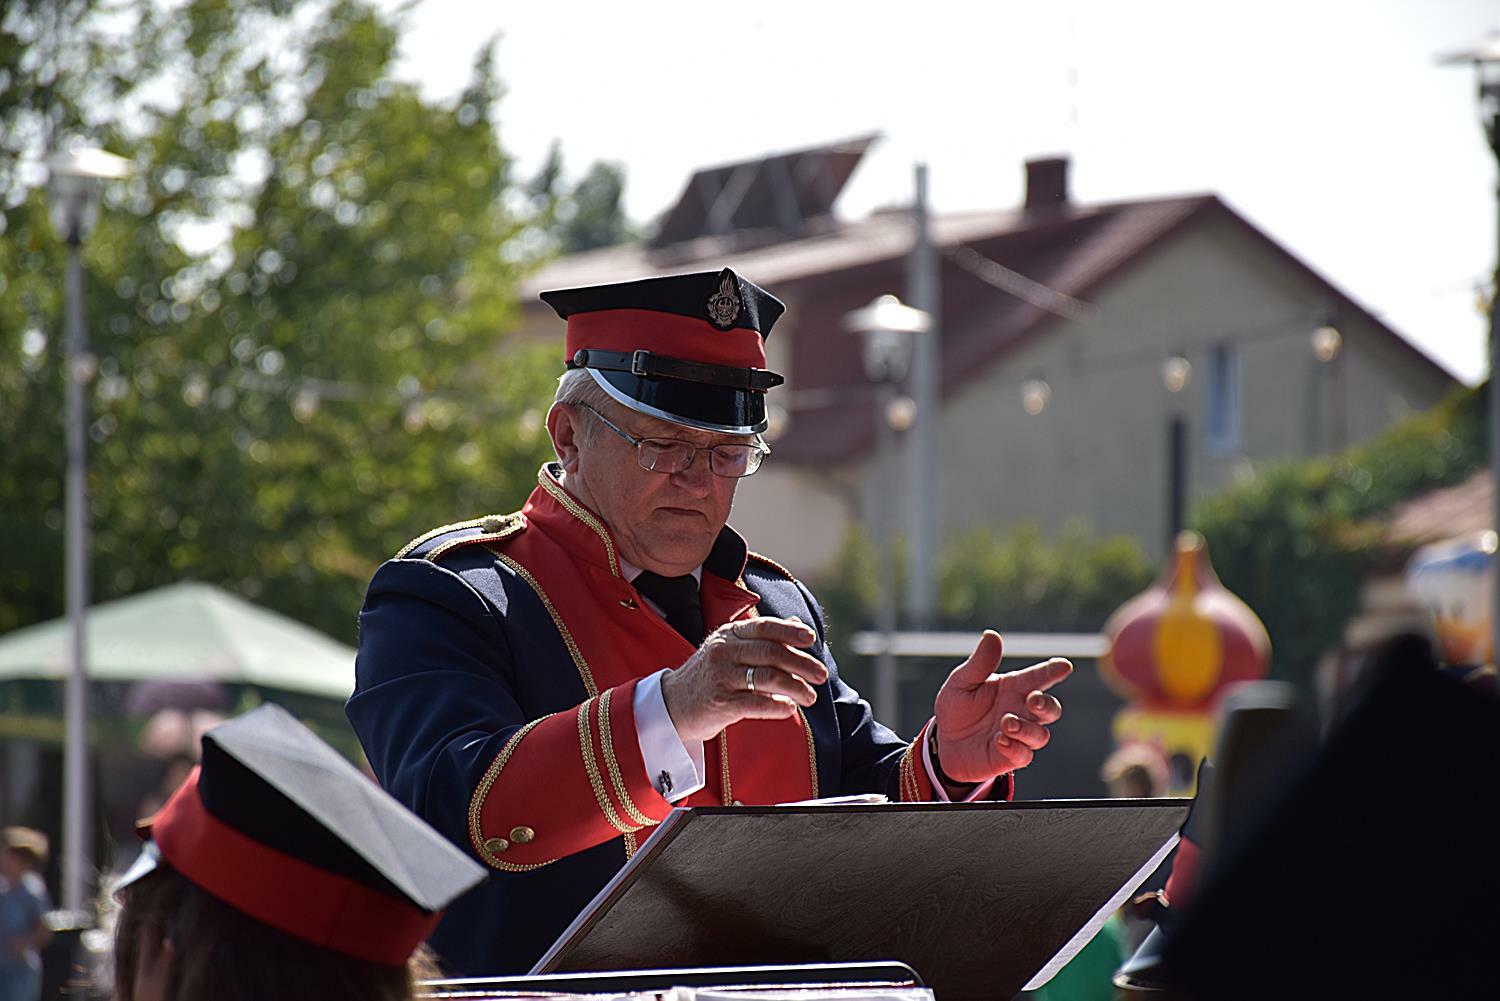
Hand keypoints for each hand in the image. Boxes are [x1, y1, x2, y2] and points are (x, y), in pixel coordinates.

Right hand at [659, 617, 829, 742]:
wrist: (672, 704)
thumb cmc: (710, 676)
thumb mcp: (731, 649)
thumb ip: (762, 637)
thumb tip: (797, 623)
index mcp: (729, 634)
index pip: (765, 627)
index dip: (790, 632)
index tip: (811, 639)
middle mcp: (724, 651)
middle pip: (771, 653)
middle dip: (802, 663)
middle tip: (821, 675)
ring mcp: (721, 676)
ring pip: (767, 677)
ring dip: (795, 687)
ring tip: (810, 696)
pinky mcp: (719, 702)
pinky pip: (755, 703)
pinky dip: (777, 706)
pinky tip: (789, 709)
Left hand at [933, 630, 1070, 782]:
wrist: (944, 742)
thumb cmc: (957, 707)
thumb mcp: (961, 682)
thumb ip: (980, 662)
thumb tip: (991, 635)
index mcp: (1014, 687)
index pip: (1039, 677)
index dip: (1053, 671)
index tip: (1064, 666)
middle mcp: (1021, 711)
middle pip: (1050, 708)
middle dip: (1047, 704)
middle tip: (1033, 700)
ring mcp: (1019, 735)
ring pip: (1041, 734)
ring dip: (1027, 729)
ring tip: (1007, 722)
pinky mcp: (1011, 756)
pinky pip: (1024, 755)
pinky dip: (1015, 748)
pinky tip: (1000, 740)